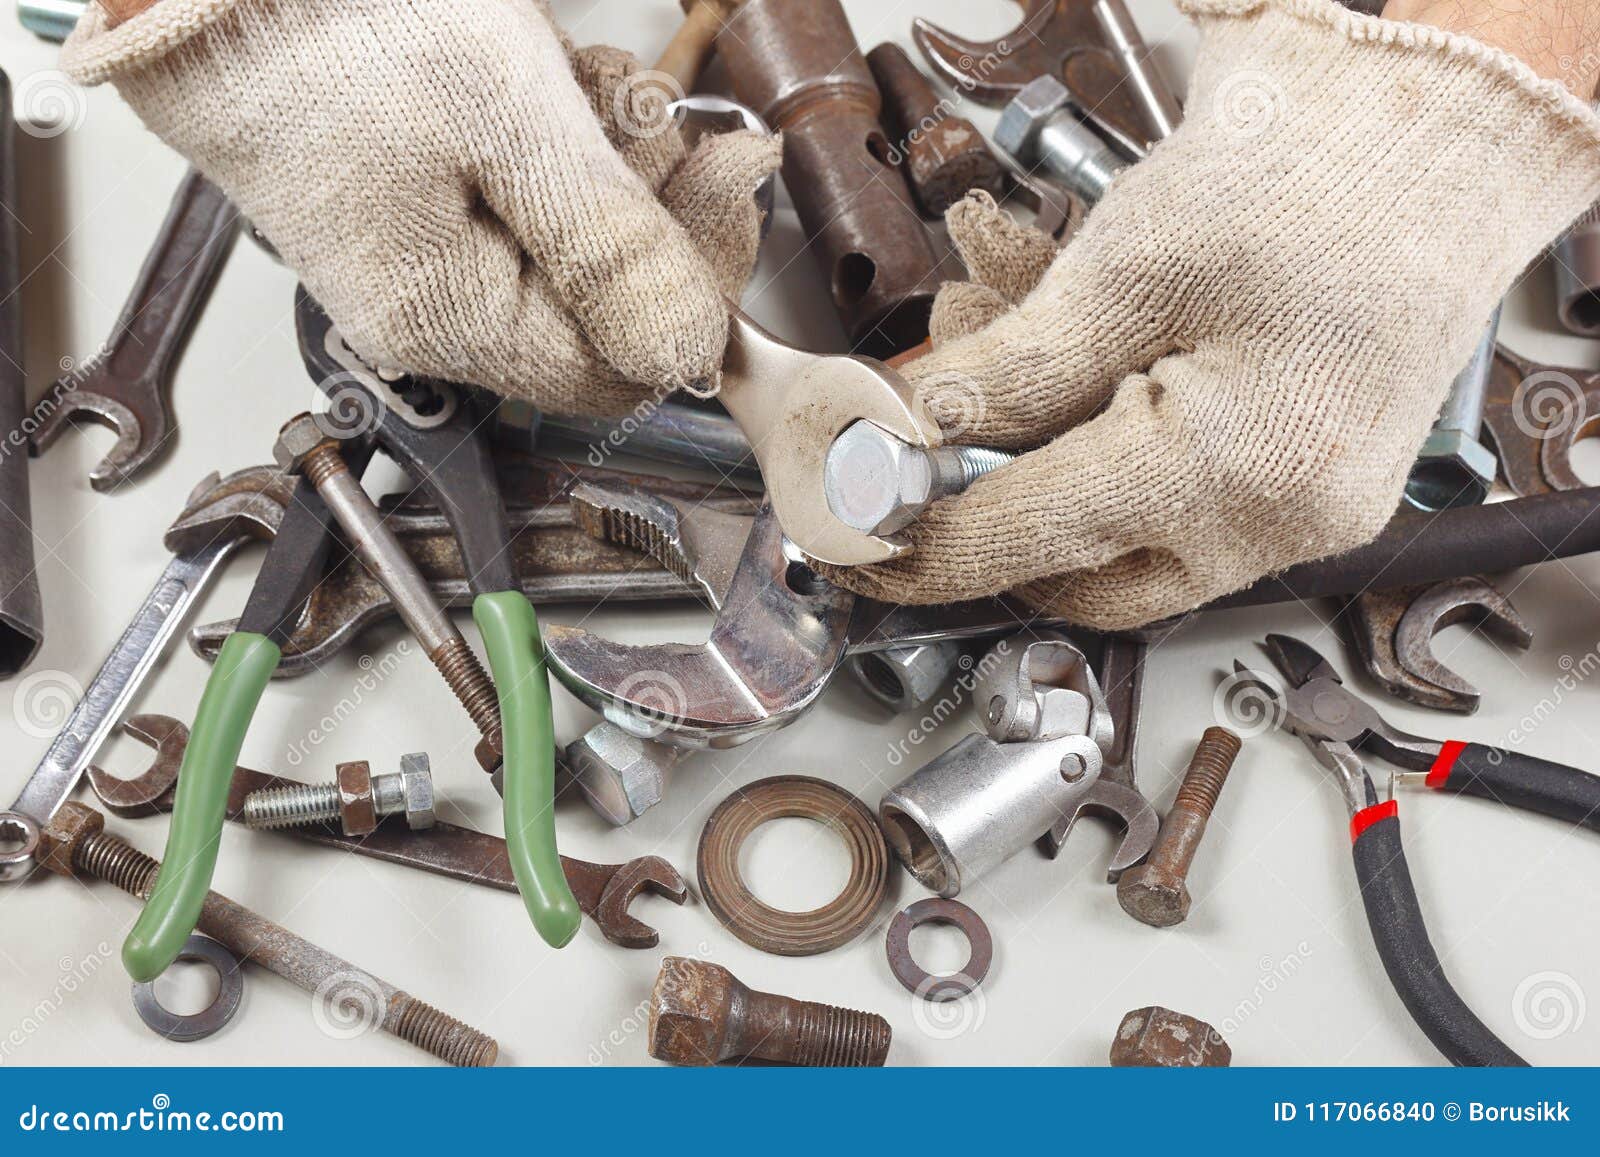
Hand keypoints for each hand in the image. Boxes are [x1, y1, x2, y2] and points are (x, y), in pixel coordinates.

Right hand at [63, 0, 780, 414]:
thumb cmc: (327, 20)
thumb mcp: (510, 123)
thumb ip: (608, 248)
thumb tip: (685, 349)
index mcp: (449, 317)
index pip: (622, 365)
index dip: (692, 286)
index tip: (726, 190)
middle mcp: (428, 310)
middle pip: (598, 308)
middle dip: (651, 211)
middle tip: (662, 121)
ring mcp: (416, 258)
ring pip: (566, 250)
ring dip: (609, 167)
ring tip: (594, 83)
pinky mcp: (411, 207)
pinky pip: (517, 208)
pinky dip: (557, 149)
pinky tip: (553, 86)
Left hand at [827, 0, 1599, 630]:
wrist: (1427, 144)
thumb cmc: (1303, 179)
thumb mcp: (1119, 270)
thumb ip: (1004, 372)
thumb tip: (913, 428)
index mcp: (1231, 466)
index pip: (1030, 538)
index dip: (927, 544)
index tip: (860, 542)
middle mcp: (1282, 522)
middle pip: (1085, 585)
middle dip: (994, 545)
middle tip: (927, 487)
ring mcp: (1310, 519)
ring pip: (1139, 572)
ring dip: (1058, 523)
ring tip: (1015, 437)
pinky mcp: (1317, 498)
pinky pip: (1192, 535)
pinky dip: (1123, 497)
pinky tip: (1094, 428)